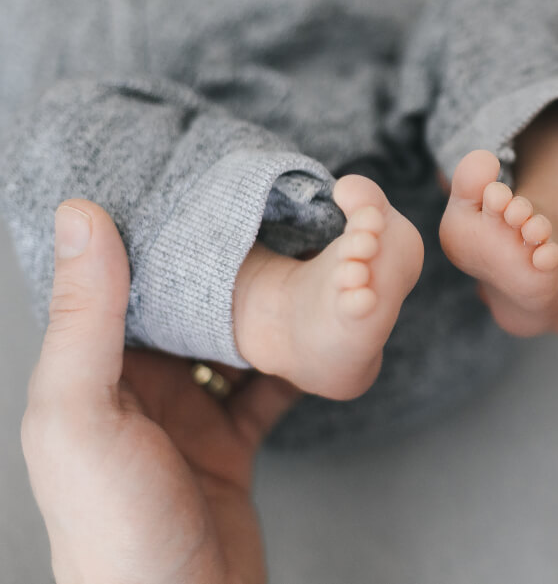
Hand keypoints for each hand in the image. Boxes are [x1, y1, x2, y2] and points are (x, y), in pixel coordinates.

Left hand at [21, 200, 298, 583]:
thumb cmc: (113, 529)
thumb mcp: (82, 416)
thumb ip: (85, 320)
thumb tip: (82, 214)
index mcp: (89, 370)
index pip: (118, 278)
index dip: (153, 228)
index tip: (196, 181)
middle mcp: (136, 385)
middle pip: (182, 303)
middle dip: (222, 262)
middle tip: (272, 212)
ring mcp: (187, 415)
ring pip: (230, 339)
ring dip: (264, 306)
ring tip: (306, 261)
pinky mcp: (231, 443)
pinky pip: (268, 388)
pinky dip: (295, 361)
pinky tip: (321, 332)